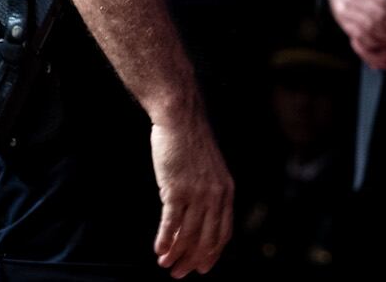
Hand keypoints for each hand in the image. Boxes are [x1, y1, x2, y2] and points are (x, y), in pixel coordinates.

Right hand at [149, 109, 233, 276]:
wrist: (181, 119)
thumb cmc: (191, 145)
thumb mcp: (211, 171)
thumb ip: (211, 194)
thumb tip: (200, 220)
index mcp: (226, 191)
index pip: (223, 233)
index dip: (212, 254)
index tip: (201, 268)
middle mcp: (215, 195)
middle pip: (206, 239)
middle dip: (193, 260)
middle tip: (179, 274)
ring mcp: (197, 193)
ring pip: (188, 234)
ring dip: (176, 254)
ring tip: (165, 266)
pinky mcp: (177, 189)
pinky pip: (171, 222)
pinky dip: (165, 240)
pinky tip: (158, 251)